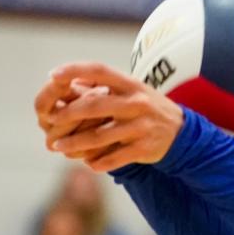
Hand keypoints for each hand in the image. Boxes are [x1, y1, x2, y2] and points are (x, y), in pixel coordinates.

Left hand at [34, 62, 183, 171]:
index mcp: (131, 85)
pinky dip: (99, 162)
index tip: (53, 75)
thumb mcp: (132, 91)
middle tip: (52, 121)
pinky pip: (115, 157)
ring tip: (59, 148)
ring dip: (76, 144)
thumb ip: (105, 87)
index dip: (75, 70)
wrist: (181, 133)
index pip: (99, 70)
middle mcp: (137, 103)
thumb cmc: (147, 108)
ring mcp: (141, 127)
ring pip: (101, 136)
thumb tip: (72, 83)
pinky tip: (88, 164)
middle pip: (96, 105)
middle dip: (69, 114)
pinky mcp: (144, 148)